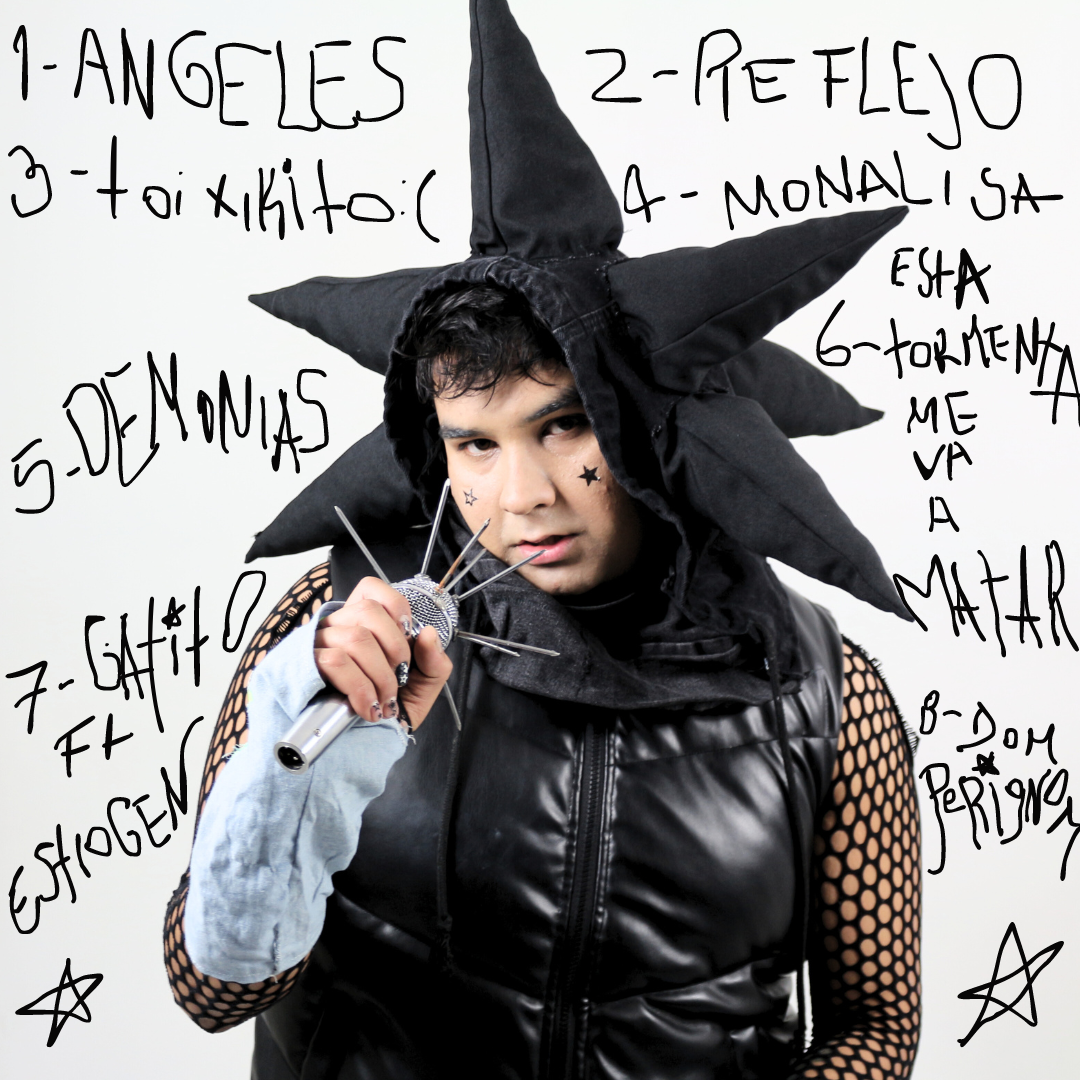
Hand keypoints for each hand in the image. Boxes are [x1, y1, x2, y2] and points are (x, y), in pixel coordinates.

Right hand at [314, 576, 452, 729]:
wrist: (356, 748)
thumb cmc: (386, 710)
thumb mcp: (421, 687)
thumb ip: (433, 661)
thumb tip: (427, 634)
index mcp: (362, 623)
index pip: (371, 588)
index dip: (395, 607)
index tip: (408, 635)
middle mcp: (337, 626)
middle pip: (368, 610)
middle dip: (395, 648)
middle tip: (399, 678)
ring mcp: (318, 644)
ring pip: (356, 638)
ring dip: (380, 676)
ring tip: (384, 701)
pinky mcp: (306, 666)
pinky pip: (336, 662)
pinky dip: (361, 689)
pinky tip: (368, 708)